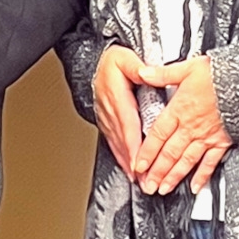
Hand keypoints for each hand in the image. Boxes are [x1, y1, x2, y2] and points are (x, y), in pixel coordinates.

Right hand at [91, 44, 146, 173]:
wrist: (92, 66)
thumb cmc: (109, 63)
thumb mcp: (124, 58)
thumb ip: (136, 67)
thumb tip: (146, 72)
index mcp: (117, 97)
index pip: (128, 124)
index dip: (134, 144)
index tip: (140, 160)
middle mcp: (111, 112)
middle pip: (124, 141)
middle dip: (134, 161)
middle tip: (145, 179)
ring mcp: (107, 120)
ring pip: (118, 145)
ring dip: (128, 163)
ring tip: (139, 180)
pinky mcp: (107, 124)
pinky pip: (114, 143)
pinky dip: (121, 157)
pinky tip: (128, 168)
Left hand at [130, 57, 232, 196]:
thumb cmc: (219, 75)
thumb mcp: (187, 68)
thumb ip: (163, 74)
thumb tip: (143, 71)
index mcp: (179, 109)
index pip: (157, 135)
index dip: (146, 152)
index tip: (138, 165)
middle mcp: (191, 127)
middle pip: (169, 153)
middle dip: (157, 172)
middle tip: (147, 185)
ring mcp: (206, 137)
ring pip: (186, 161)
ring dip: (174, 177)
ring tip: (164, 189)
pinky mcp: (221, 142)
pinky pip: (210, 163)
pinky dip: (202, 176)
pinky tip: (195, 186)